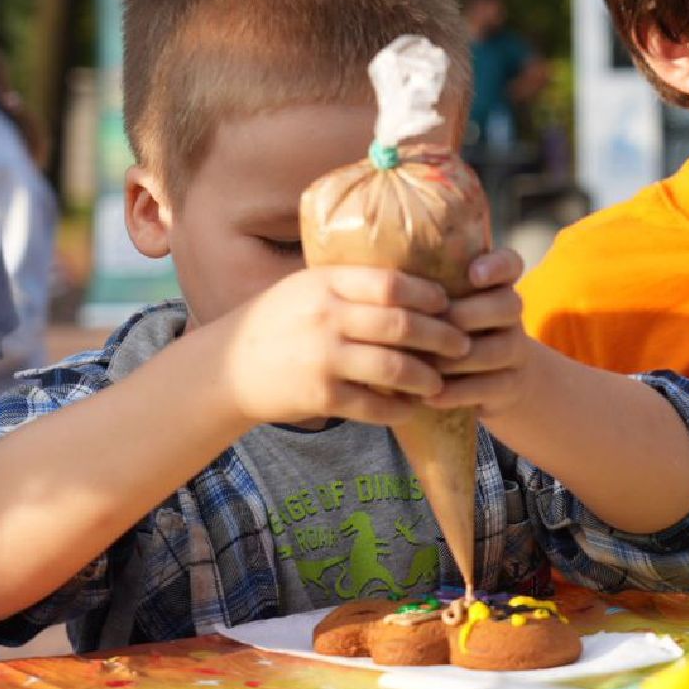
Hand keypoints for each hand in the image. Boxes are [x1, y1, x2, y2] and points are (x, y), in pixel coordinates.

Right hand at [217, 265, 469, 427]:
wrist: (226, 367)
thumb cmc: (277, 321)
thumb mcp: (306, 286)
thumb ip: (350, 282)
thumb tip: (411, 279)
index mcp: (327, 283)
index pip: (392, 283)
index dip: (428, 294)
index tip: (448, 303)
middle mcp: (327, 316)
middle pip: (402, 325)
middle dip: (442, 337)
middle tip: (462, 345)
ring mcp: (323, 358)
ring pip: (395, 368)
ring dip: (427, 377)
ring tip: (439, 381)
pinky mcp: (321, 396)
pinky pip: (374, 405)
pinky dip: (400, 409)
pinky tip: (412, 408)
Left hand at [421, 249, 532, 416]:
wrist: (495, 382)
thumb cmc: (450, 334)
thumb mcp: (442, 307)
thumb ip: (421, 293)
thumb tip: (372, 282)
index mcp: (494, 285)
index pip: (510, 264)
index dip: (496, 266)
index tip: (472, 274)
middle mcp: (511, 313)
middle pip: (508, 304)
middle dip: (468, 315)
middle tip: (433, 324)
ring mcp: (516, 348)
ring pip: (500, 348)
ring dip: (458, 358)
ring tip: (424, 365)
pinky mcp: (512, 383)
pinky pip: (492, 386)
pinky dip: (458, 392)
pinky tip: (430, 397)